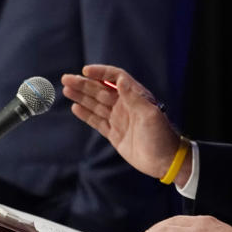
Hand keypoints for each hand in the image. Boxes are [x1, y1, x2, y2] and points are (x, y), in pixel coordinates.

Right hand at [61, 64, 184, 182]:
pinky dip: (86, 114)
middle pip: (101, 90)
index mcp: (135, 96)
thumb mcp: (150, 115)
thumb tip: (120, 80)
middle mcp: (125, 105)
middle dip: (84, 83)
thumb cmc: (162, 136)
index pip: (115, 78)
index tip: (85, 70)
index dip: (101, 73)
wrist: (165, 161)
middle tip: (66, 78)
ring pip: (96, 104)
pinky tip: (75, 107)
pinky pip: (97, 121)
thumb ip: (134, 97)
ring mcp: (119, 119)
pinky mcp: (114, 133)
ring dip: (81, 96)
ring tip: (67, 89)